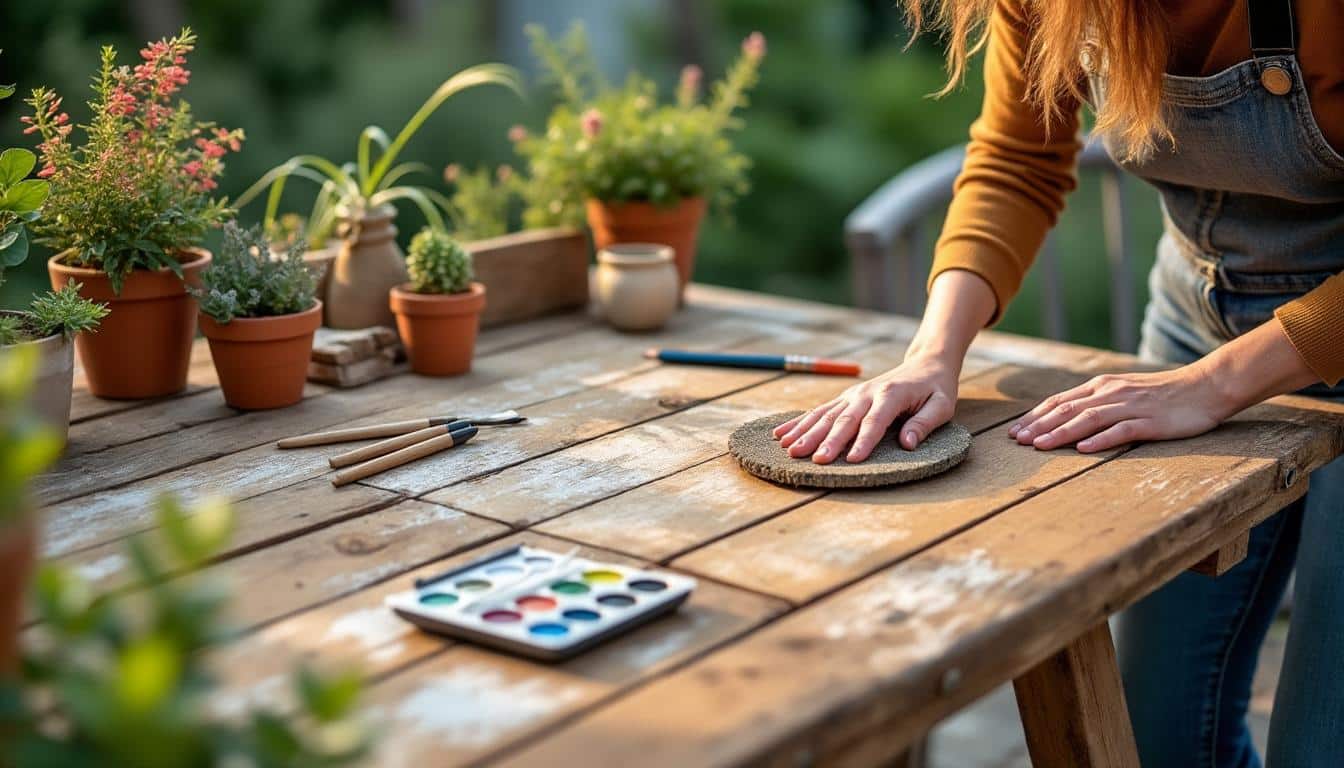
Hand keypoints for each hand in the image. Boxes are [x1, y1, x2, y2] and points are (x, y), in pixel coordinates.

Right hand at [772, 353, 959, 463]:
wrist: (925, 363)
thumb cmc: (935, 389)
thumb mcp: (942, 405)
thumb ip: (925, 423)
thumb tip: (907, 443)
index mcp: (891, 395)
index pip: (875, 421)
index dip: (864, 441)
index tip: (852, 460)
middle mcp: (867, 393)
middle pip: (844, 419)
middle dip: (827, 441)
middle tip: (814, 460)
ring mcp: (852, 395)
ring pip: (825, 415)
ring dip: (806, 432)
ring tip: (789, 449)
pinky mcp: (844, 399)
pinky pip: (818, 411)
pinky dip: (799, 423)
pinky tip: (781, 434)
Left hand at [1008, 365, 1232, 452]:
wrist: (1205, 386)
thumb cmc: (1161, 394)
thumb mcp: (1123, 391)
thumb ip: (1097, 402)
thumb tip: (1065, 417)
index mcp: (1102, 386)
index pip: (1060, 401)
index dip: (1036, 416)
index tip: (1014, 432)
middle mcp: (1111, 393)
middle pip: (1068, 409)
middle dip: (1039, 426)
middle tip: (1017, 442)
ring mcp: (1131, 407)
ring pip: (1089, 419)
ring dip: (1061, 433)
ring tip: (1039, 446)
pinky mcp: (1150, 422)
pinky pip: (1122, 431)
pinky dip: (1100, 440)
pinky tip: (1083, 449)